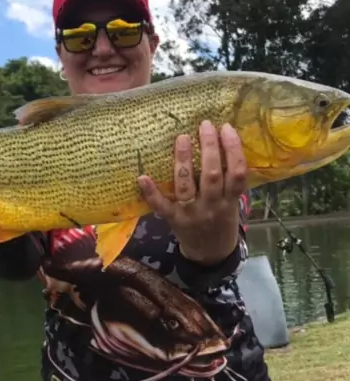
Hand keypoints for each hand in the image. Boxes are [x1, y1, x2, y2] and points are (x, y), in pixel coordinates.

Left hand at [138, 121, 246, 265]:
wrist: (210, 254)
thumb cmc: (221, 220)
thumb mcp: (233, 203)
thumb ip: (229, 181)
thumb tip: (222, 142)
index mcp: (230, 201)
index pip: (237, 173)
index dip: (234, 150)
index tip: (227, 128)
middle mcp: (212, 206)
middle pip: (212, 175)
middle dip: (209, 148)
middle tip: (205, 125)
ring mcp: (191, 213)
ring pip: (187, 186)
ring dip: (184, 161)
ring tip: (182, 138)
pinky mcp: (173, 220)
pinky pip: (161, 206)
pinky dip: (151, 193)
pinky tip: (143, 177)